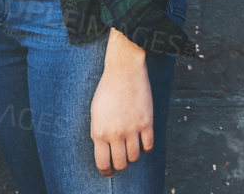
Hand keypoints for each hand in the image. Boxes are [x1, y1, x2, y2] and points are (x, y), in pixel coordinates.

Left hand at [91, 29, 153, 175]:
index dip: (106, 171)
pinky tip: (143, 143)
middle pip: (120, 163)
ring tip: (131, 151)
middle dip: (120, 166)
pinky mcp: (147, 122)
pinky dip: (146, 148)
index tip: (109, 172)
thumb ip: (98, 133)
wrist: (124, 71)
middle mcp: (115, 134)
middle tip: (121, 163)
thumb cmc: (107, 90)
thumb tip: (105, 151)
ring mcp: (132, 129)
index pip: (103, 163)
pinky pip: (149, 146)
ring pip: (134, 157)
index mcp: (99, 133)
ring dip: (133, 157)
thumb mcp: (95, 113)